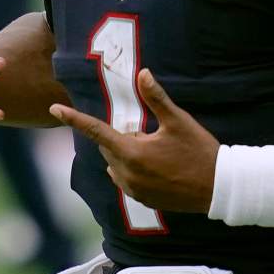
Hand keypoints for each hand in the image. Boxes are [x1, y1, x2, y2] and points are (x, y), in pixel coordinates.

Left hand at [50, 68, 220, 213]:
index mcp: (132, 152)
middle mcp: (126, 173)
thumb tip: (143, 73)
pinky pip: (126, 180)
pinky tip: (160, 167)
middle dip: (121, 137)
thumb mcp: (178, 120)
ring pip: (116, 165)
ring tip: (158, 152)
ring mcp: (134, 190)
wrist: (218, 187)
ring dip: (126, 154)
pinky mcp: (143, 200)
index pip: (96, 131)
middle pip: (108, 147)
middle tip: (149, 132)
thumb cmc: (199, 151)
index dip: (73, 118)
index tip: (54, 109)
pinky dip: (133, 169)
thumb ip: (156, 98)